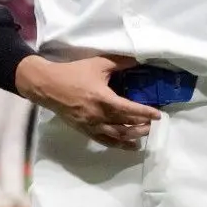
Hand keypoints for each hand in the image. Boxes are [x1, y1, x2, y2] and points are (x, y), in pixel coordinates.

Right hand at [15, 54, 160, 149]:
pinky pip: (104, 141)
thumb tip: (138, 60)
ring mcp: (91, 125)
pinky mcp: (85, 130)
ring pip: (116, 136)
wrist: (48, 85)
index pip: (129, 110)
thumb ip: (119, 63)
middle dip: (141, 126)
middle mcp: (98, 116)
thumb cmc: (73, 73)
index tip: (158, 115)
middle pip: (125, 125)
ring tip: (144, 134)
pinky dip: (118, 144)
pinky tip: (129, 145)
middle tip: (152, 124)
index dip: (145, 113)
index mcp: (103, 99)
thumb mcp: (97, 64)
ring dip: (133, 136)